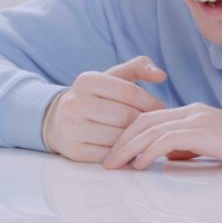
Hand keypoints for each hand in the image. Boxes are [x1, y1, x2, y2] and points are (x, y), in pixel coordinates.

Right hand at [44, 56, 166, 162]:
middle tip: (157, 124)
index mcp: (87, 80)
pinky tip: (132, 149)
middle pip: (126, 116)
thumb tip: (162, 76)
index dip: (151, 101)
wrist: (59, 120)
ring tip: (146, 136)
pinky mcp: (73, 151)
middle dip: (146, 121)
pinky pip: (110, 155)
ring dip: (137, 139)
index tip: (162, 107)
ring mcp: (72, 128)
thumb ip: (139, 67)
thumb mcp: (113, 77)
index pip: (129, 91)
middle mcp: (75, 103)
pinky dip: (124, 155)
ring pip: (119, 137)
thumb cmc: (97, 97)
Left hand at [102, 103, 221, 170]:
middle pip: (144, 119)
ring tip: (114, 165)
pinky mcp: (204, 132)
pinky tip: (139, 165)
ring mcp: (198, 120)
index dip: (130, 134)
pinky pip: (167, 140)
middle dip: (121, 140)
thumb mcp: (213, 146)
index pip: (151, 117)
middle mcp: (192, 111)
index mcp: (193, 113)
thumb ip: (190, 148)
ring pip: (151, 129)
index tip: (116, 152)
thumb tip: (169, 157)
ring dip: (128, 148)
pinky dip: (148, 152)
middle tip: (106, 160)